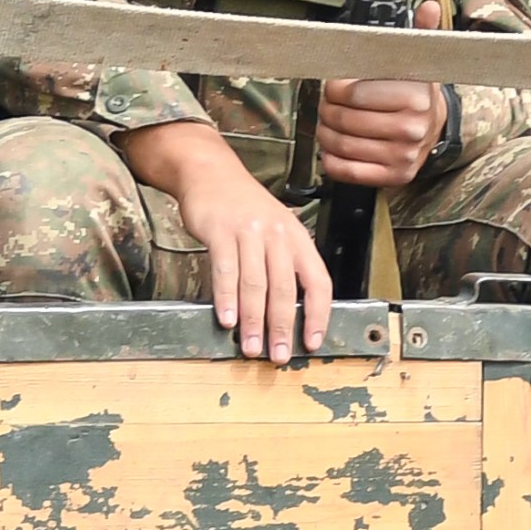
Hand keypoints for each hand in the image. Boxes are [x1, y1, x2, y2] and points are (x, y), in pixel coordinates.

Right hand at [125, 121, 330, 363]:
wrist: (212, 173)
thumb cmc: (245, 209)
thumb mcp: (276, 231)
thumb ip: (283, 266)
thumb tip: (287, 316)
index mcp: (297, 239)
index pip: (318, 281)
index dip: (318, 314)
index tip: (312, 342)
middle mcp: (278, 234)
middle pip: (285, 288)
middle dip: (282, 327)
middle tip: (277, 356)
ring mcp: (249, 231)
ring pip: (256, 283)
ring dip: (254, 321)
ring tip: (251, 348)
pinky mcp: (221, 230)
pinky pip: (226, 269)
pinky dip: (227, 298)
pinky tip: (227, 320)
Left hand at [316, 1, 447, 185]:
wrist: (435, 129)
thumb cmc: (417, 92)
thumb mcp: (418, 61)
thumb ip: (419, 34)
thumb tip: (430, 7)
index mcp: (415, 97)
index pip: (353, 93)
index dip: (335, 87)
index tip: (336, 84)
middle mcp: (411, 129)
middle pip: (343, 119)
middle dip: (327, 108)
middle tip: (328, 103)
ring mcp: (403, 156)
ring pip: (340, 144)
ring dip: (325, 132)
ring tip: (328, 123)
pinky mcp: (394, 176)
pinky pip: (347, 171)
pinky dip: (331, 160)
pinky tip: (333, 148)